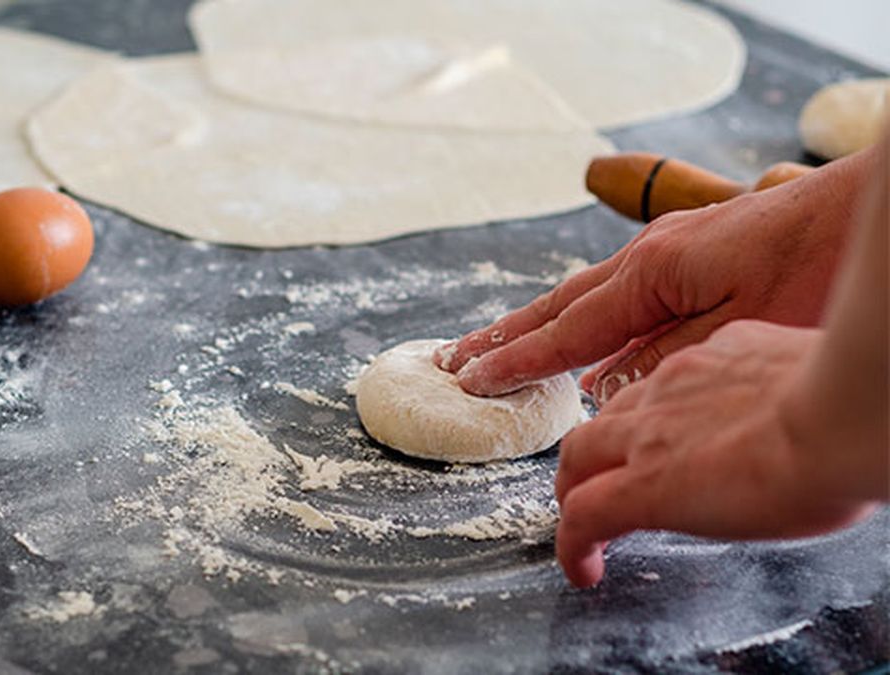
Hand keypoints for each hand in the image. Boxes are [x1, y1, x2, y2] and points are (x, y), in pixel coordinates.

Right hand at [435, 152, 868, 401]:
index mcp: (650, 275)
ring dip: (535, 325)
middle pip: (558, 306)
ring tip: (494, 347)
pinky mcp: (689, 251)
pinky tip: (580, 340)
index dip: (516, 361)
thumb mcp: (736, 327)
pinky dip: (581, 318)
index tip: (471, 381)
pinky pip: (616, 293)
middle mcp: (646, 258)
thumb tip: (603, 384)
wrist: (862, 212)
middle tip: (455, 360)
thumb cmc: (817, 269)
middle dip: (504, 336)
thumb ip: (662, 356)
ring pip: (583, 296)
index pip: (566, 331)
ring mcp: (666, 251)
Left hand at [553, 320, 876, 587]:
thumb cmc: (852, 402)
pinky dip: (574, 543)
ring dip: (576, 490)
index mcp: (718, 356)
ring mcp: (649, 432)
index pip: (664, 385)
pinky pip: (585, 515)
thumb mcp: (811, 377)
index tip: (655, 438)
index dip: (648, 416)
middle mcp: (672, 385)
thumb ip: (785, 390)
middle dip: (592, 453)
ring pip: (580, 456)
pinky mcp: (642, 484)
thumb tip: (805, 412)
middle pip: (608, 416)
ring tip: (582, 528)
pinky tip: (583, 568)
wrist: (840, 417)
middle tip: (592, 483)